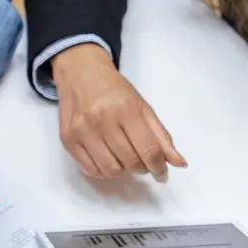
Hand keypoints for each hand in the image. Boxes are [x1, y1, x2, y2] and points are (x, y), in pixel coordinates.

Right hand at [51, 43, 185, 180]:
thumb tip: (179, 163)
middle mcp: (101, 120)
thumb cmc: (114, 90)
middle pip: (130, 163)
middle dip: (142, 168)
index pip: (148, 150)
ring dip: (123, 171)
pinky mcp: (68, 140)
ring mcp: (82, 131)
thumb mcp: (143, 106)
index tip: (162, 173)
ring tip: (124, 158)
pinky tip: (108, 159)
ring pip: (111, 171)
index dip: (159, 167)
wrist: (81, 74)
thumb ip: (161, 136)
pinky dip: (104, 171)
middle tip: (142, 161)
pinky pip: (90, 170)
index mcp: (125, 109)